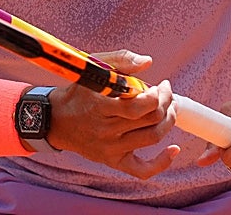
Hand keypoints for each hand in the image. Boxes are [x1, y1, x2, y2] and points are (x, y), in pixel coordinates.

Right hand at [46, 49, 180, 178]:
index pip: (139, 106)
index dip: (158, 95)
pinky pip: (142, 170)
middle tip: (167, 93)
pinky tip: (174, 150)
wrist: (56, 120)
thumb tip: (148, 62)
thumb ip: (120, 61)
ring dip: (169, 121)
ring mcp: (110, 148)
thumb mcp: (93, 68)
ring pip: (152, 138)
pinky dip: (161, 162)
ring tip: (170, 108)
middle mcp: (106, 131)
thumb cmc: (77, 92)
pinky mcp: (113, 161)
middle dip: (167, 103)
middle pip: (150, 120)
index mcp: (101, 106)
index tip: (161, 85)